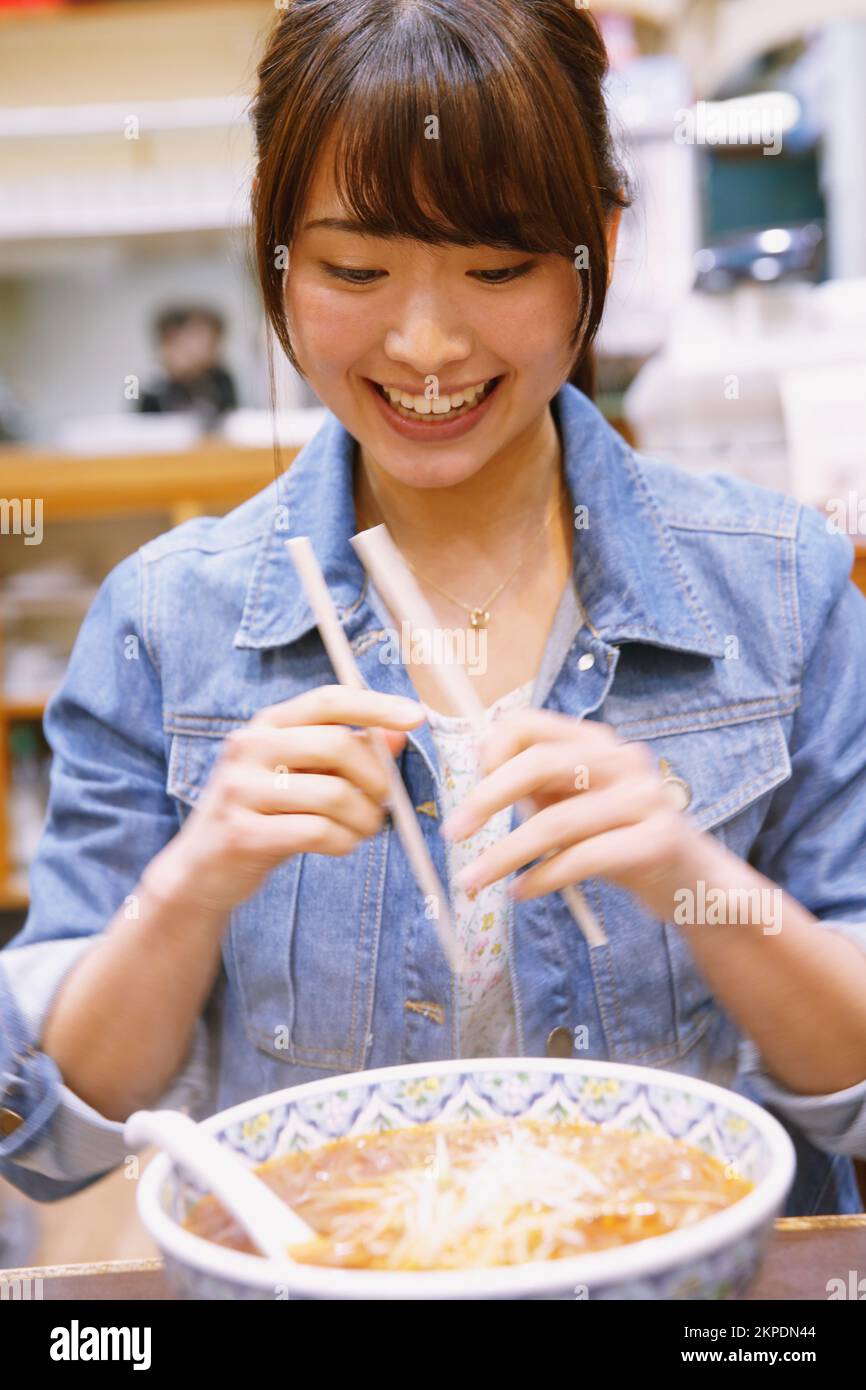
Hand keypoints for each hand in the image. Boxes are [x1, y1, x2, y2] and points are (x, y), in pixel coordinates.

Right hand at [145, 686, 424, 914]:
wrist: (202, 870)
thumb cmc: (263, 815)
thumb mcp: (299, 775)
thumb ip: (343, 752)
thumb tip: (397, 733)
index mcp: (266, 726)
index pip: (328, 700)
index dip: (376, 705)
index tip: (416, 716)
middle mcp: (248, 748)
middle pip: (337, 745)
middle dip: (375, 777)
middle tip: (383, 802)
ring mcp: (241, 790)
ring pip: (334, 794)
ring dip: (365, 818)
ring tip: (363, 829)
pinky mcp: (244, 833)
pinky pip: (318, 831)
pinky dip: (345, 842)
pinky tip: (341, 845)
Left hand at [440, 709, 700, 911]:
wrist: (691, 882)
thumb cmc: (620, 840)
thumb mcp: (574, 804)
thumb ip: (535, 785)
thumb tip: (477, 768)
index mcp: (596, 742)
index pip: (529, 724)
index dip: (491, 750)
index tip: (467, 786)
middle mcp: (623, 759)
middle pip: (539, 763)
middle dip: (486, 798)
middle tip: (453, 833)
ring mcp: (645, 798)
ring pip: (556, 822)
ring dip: (505, 855)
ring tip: (473, 880)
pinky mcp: (657, 841)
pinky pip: (583, 859)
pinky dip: (542, 878)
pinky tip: (519, 892)